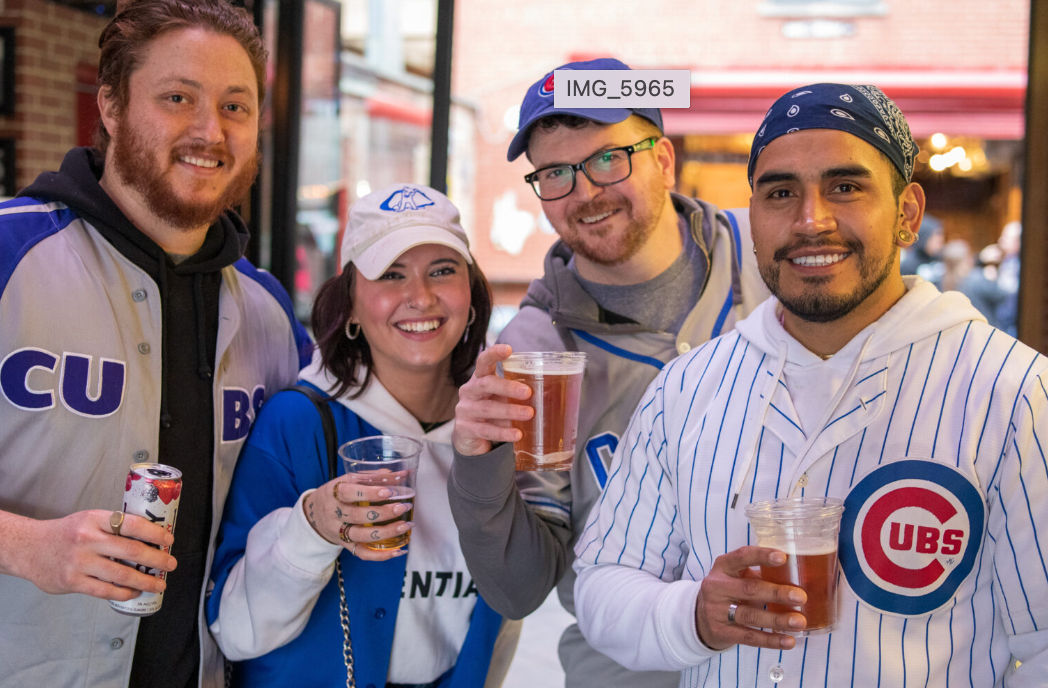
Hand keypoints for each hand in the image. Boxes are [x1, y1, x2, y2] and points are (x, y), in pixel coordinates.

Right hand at [1, 509, 175, 600]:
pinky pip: (105, 590)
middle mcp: (87, 539)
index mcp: (95, 519)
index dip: (154, 533)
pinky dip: (124, 592)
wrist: (30, 548)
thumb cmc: (68, 533)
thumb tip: (150, 538)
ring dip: (145, 581)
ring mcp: (79, 562)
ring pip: (121, 574)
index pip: (132, 524)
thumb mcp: (89, 520)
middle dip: (157, 559)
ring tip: (159, 584)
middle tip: (171, 564)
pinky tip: (135, 592)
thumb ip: (113, 527)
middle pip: (131, 550)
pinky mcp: (72, 582)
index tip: (169, 540)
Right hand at [303, 476, 410, 561]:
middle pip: (357, 516)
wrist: (314, 514)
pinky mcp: (345, 545)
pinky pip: (362, 553)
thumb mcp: (347, 480)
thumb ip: (373, 476)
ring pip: (362, 536)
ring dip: (387, 532)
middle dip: (384, 512)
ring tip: (406, 525)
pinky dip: (381, 555)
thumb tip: (402, 473)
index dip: (369, 493)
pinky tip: (398, 550)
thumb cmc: (337, 493)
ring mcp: (339, 531)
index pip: (349, 493)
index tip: (389, 491)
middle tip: (404, 507)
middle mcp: (334, 513)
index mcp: (334, 492)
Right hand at [452, 343, 532, 454]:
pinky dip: (503, 432)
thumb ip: (516, 395)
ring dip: (510, 411)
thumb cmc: (491, 412)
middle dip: (507, 387)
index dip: (494, 354)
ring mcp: (465, 410)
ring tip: (529, 414)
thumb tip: (547, 394)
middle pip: (486, 384)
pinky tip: (517, 434)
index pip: (483, 362)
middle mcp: (469, 391)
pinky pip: (486, 430)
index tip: (509, 349)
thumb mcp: (501, 399)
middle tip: (527, 392)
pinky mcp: (464, 429)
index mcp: (479, 379)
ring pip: (487, 408)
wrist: (469, 438)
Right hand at [695, 546, 805, 650]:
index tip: (783, 557)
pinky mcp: (721, 632)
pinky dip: (771, 640)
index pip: (742, 557)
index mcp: (723, 566)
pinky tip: (788, 641)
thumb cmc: (728, 591)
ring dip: (777, 619)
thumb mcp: (736, 576)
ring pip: (750, 615)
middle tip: (801, 597)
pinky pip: (749, 637)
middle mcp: (716, 587)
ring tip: (799, 622)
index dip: (762, 556)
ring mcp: (716, 611)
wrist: (700, 617)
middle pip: (749, 589)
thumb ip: (759, 574)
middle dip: (777, 593)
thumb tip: (797, 578)